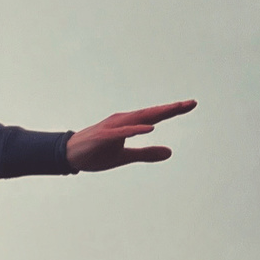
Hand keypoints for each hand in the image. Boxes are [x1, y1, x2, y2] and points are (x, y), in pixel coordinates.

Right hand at [66, 100, 195, 171]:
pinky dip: (136, 129)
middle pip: (151, 113)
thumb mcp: (124, 157)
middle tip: (191, 103)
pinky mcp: (103, 136)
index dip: (173, 110)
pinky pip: (123, 132)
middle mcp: (123, 121)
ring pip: (140, 118)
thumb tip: (170, 152)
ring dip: (158, 114)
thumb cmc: (95, 154)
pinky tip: (150, 128)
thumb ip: (146, 153)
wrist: (68, 156)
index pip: (155, 116)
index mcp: (129, 125)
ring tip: (175, 110)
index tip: (191, 104)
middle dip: (171, 108)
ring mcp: (113, 128)